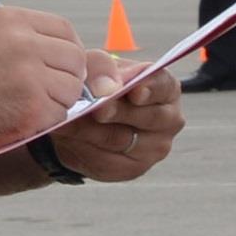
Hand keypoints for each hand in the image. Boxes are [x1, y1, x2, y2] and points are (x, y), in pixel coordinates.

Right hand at [0, 7, 94, 151]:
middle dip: (68, 77)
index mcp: (10, 20)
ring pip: (72, 89)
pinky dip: (46, 121)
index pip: (64, 29)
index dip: (67, 50)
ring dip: (57, 102)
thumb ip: (17, 37)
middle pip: (75, 59)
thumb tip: (53, 47)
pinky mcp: (32, 107)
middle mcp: (23, 42)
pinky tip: (20, 119)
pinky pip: (60, 115)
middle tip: (49, 91)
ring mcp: (29, 75)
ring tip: (27, 105)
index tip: (61, 65)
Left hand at [45, 66, 184, 183]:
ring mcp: (155, 147)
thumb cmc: (97, 85)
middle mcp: (168, 119)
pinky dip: (83, 147)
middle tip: (95, 109)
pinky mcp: (133, 168)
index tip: (134, 92)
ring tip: (66, 120)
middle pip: (148, 117)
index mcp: (165, 88)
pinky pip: (107, 159)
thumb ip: (101, 67)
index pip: (164, 86)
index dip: (150, 88)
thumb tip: (106, 86)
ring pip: (121, 139)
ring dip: (91, 130)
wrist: (82, 119)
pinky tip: (68, 136)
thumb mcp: (95, 67)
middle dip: (118, 112)